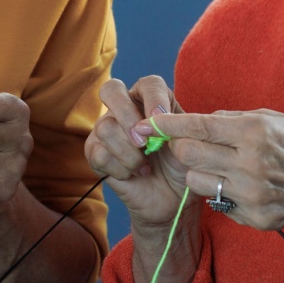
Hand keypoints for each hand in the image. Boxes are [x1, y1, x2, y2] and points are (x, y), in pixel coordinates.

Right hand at [86, 77, 190, 227]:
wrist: (172, 198)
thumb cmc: (180, 166)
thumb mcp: (187, 143)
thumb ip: (174, 126)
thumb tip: (150, 123)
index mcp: (151, 100)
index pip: (148, 84)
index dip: (154, 99)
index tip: (162, 119)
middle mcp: (125, 109)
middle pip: (111, 90)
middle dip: (127, 117)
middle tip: (144, 143)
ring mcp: (106, 129)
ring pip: (105, 127)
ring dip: (129, 153)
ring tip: (146, 166)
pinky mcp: (96, 153)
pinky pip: (99, 154)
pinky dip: (120, 168)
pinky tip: (133, 174)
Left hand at [133, 110, 283, 251]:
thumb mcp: (277, 120)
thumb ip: (237, 120)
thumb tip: (202, 120)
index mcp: (255, 131)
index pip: (198, 126)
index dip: (168, 123)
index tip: (149, 122)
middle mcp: (249, 163)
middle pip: (187, 155)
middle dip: (182, 148)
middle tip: (188, 146)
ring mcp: (250, 193)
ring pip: (195, 181)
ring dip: (200, 172)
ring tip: (220, 167)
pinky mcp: (251, 216)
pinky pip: (217, 202)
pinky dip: (221, 192)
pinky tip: (241, 186)